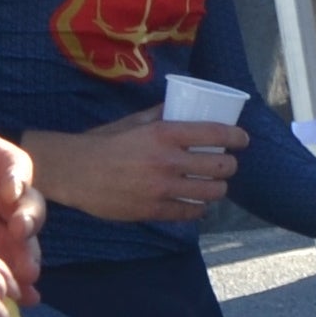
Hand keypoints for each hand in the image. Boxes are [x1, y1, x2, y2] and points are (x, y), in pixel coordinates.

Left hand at [0, 86, 38, 288]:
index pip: (9, 163)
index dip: (19, 179)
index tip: (10, 198)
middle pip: (23, 204)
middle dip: (29, 222)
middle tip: (19, 240)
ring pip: (16, 241)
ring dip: (26, 257)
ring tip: (23, 278)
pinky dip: (11, 282)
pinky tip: (22, 302)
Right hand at [26, 109, 242, 224]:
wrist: (73, 171)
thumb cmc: (103, 142)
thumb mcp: (133, 122)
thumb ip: (160, 115)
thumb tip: (183, 104)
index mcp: (164, 134)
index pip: (215, 134)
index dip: (236, 137)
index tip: (242, 140)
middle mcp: (167, 161)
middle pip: (220, 167)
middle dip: (230, 166)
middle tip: (227, 164)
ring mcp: (162, 189)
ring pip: (211, 193)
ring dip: (218, 189)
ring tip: (215, 186)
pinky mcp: (153, 210)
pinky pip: (190, 212)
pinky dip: (199, 208)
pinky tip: (199, 205)